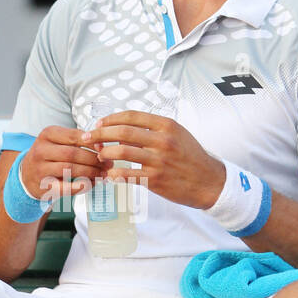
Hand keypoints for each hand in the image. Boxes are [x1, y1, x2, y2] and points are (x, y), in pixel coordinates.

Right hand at [18, 125, 104, 202]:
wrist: (27, 175)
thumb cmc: (50, 156)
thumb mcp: (58, 142)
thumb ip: (77, 141)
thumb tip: (101, 144)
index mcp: (48, 134)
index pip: (73, 136)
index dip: (92, 142)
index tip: (104, 148)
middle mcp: (41, 150)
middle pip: (72, 153)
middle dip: (93, 159)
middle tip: (108, 164)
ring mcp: (40, 168)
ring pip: (69, 169)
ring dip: (90, 172)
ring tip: (103, 174)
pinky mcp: (43, 185)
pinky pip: (64, 187)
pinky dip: (80, 187)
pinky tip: (90, 184)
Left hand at [83, 111, 225, 209]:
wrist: (210, 181)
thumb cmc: (191, 157)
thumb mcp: (178, 134)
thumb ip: (154, 128)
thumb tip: (126, 125)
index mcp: (166, 125)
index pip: (131, 116)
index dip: (110, 119)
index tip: (98, 124)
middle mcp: (162, 140)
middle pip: (122, 132)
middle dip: (99, 134)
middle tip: (87, 138)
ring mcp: (158, 160)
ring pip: (121, 152)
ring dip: (104, 153)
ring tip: (98, 156)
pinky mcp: (155, 179)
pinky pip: (127, 175)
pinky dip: (113, 174)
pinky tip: (107, 174)